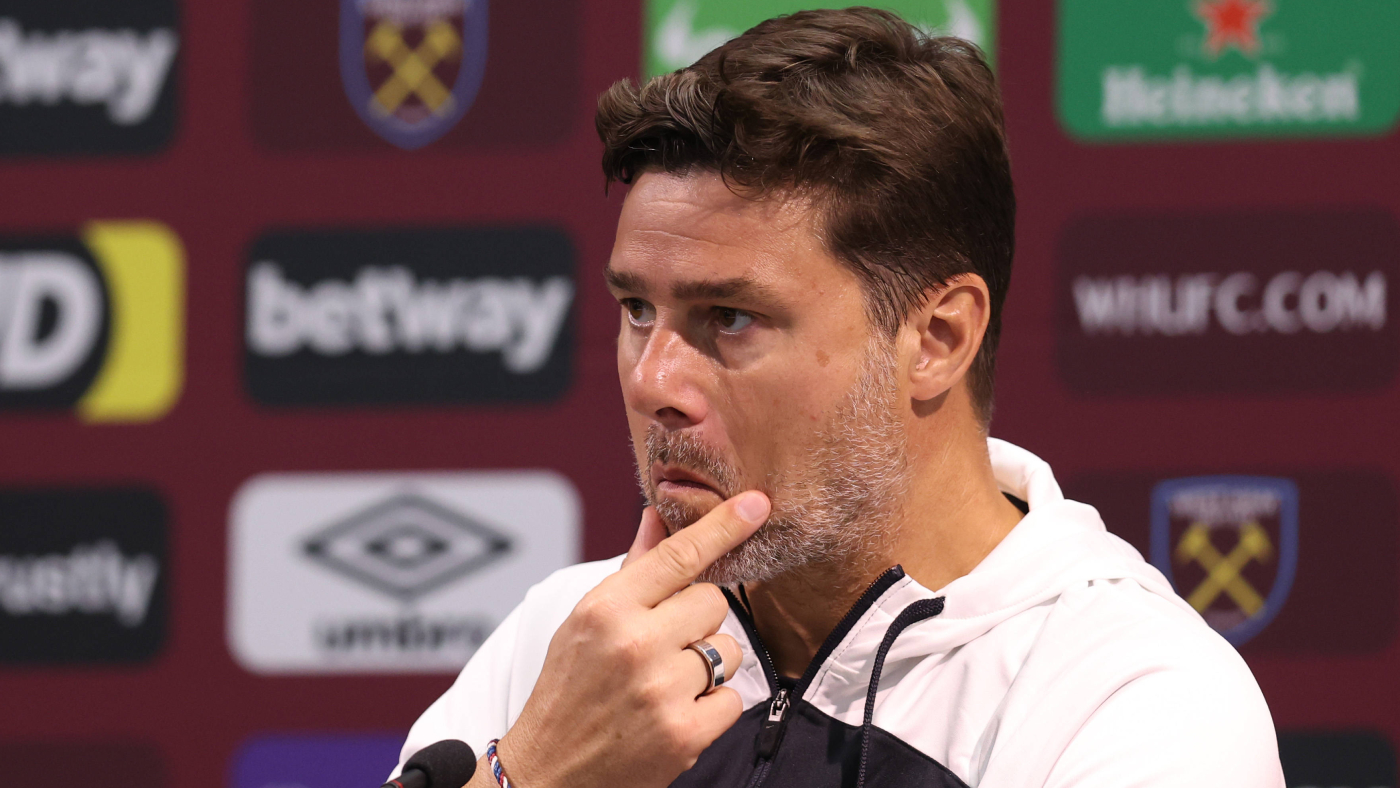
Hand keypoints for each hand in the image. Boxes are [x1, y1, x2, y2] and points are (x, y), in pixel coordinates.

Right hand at [495, 491, 770, 787]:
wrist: (548, 772)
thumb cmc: (567, 691)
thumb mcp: (586, 622)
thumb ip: (633, 569)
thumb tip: (659, 517)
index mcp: (606, 609)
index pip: (678, 556)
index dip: (722, 526)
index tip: (756, 504)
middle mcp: (634, 645)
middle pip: (713, 603)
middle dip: (697, 621)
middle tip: (663, 645)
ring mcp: (661, 690)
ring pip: (729, 651)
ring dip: (708, 665)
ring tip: (665, 683)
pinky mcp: (684, 734)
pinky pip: (733, 699)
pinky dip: (712, 707)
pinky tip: (675, 713)